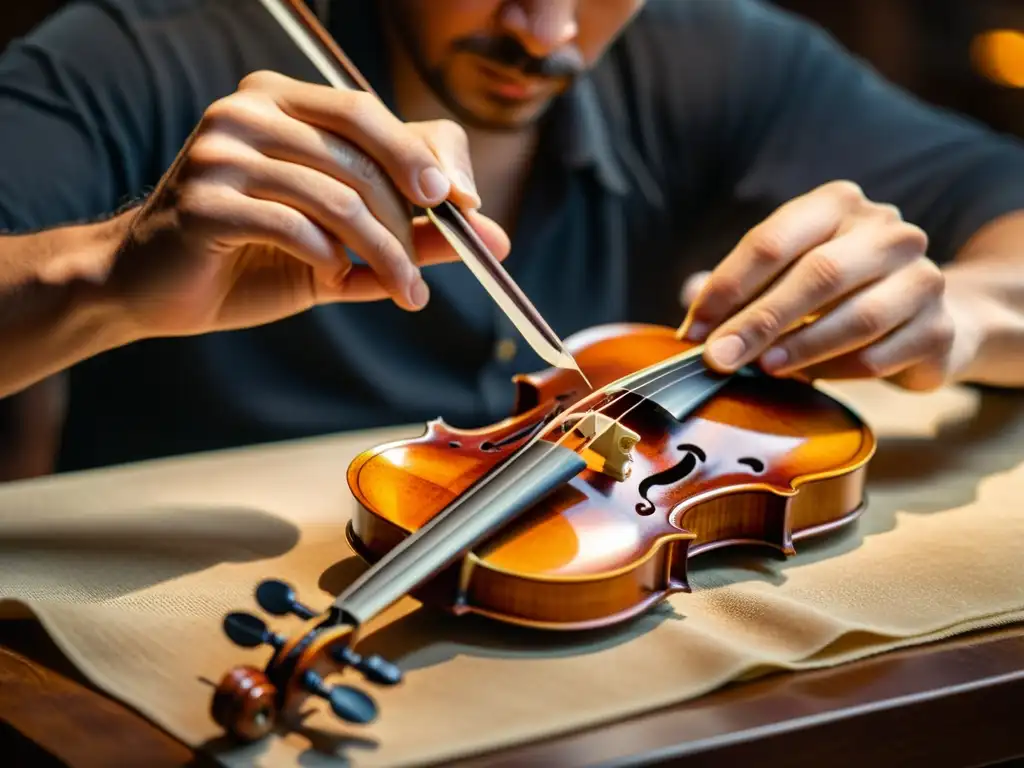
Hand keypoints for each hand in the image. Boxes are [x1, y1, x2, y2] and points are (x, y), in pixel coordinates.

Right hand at [107, 70, 508, 335]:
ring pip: (338, 197)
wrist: (149, 287)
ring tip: (403, 292)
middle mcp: (247, 111)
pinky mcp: (204, 200)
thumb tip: (494, 238)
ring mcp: (221, 151)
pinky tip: (331, 278)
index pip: (369, 112)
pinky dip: (329, 259)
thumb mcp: (343, 243)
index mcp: (279, 101)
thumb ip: (412, 234)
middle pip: (361, 154)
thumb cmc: (250, 257)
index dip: (425, 158)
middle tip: (431, 271)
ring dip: (385, 254)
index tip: (466, 208)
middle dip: (411, 221)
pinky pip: (296, 226)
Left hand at [678, 180, 967, 391]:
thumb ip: (739, 288)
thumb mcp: (785, 276)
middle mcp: (886, 231)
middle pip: (817, 275)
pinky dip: (839, 370)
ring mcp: (922, 276)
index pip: (772, 240)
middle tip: (719, 359)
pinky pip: (881, 355)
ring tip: (764, 369)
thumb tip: (691, 311)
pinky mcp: (939, 327)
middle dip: (759, 321)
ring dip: (801, 347)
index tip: (694, 329)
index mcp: (837, 205)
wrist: (925, 318)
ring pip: (856, 316)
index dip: (727, 287)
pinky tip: (812, 379)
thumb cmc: (835, 295)